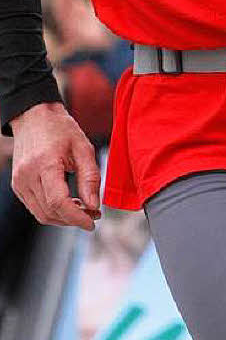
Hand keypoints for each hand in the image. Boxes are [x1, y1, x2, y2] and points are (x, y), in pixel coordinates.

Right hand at [11, 102, 101, 230]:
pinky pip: (35, 207)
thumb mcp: (83, 147)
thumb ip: (90, 177)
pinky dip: (52, 211)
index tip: (92, 222)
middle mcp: (27, 176)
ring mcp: (19, 182)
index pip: (58, 202)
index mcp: (45, 164)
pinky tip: (69, 203)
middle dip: (73, 219)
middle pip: (49, 212)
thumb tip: (94, 205)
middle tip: (93, 214)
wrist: (35, 117)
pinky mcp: (18, 185)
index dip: (76, 217)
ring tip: (84, 209)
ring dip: (63, 218)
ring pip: (41, 214)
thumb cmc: (60, 129)